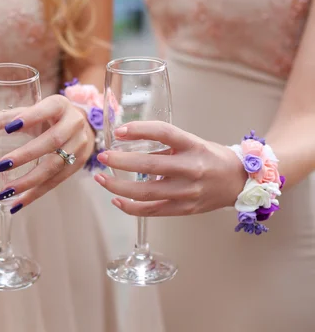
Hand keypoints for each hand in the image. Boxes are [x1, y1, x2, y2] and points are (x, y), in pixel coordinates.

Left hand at [0, 94, 94, 209]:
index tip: (9, 129)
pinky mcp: (78, 164)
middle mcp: (73, 124)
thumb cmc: (46, 116)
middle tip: (0, 166)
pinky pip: (56, 182)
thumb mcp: (28, 111)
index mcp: (60, 105)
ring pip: (55, 165)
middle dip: (25, 155)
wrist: (79, 125)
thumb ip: (1, 119)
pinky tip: (18, 203)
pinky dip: (36, 194)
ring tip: (6, 192)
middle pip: (52, 141)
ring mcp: (79, 146)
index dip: (30, 118)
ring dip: (29, 181)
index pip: (46, 109)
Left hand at [94, 121, 245, 216]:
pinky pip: (152, 210)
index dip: (139, 130)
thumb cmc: (211, 159)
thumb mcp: (192, 143)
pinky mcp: (184, 209)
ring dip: (118, 186)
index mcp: (193, 146)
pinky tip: (116, 199)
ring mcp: (187, 191)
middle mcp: (191, 169)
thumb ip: (164, 146)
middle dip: (120, 162)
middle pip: (149, 166)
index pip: (164, 133)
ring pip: (146, 192)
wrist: (239, 182)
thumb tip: (127, 146)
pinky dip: (130, 207)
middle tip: (102, 157)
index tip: (119, 131)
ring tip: (101, 179)